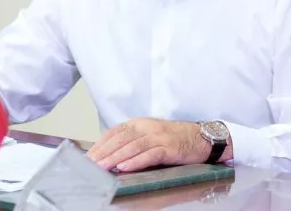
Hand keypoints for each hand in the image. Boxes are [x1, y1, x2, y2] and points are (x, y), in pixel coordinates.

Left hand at [86, 118, 210, 172]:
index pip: (114, 133)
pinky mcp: (169, 147)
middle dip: (104, 153)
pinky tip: (125, 166)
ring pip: (132, 146)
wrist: (201, 138)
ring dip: (115, 157)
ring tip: (103, 167)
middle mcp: (147, 127)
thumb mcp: (149, 135)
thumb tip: (109, 155)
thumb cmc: (174, 139)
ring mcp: (158, 136)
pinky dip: (135, 161)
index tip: (88, 157)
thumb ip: (132, 141)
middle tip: (91, 164)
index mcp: (139, 123)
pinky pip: (149, 154)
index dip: (100, 145)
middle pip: (120, 139)